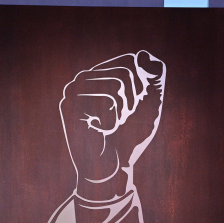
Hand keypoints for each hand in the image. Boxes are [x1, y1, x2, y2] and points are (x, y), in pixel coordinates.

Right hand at [60, 51, 165, 200]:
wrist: (113, 168)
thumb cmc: (130, 137)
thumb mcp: (150, 102)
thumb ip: (154, 75)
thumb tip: (141, 54)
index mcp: (101, 74)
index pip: (130, 60)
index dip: (141, 86)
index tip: (132, 107)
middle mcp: (84, 78)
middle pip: (125, 71)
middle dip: (132, 100)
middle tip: (121, 120)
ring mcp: (73, 90)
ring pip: (116, 83)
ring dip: (122, 111)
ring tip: (110, 125)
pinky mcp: (68, 105)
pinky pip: (107, 100)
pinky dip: (112, 120)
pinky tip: (99, 132)